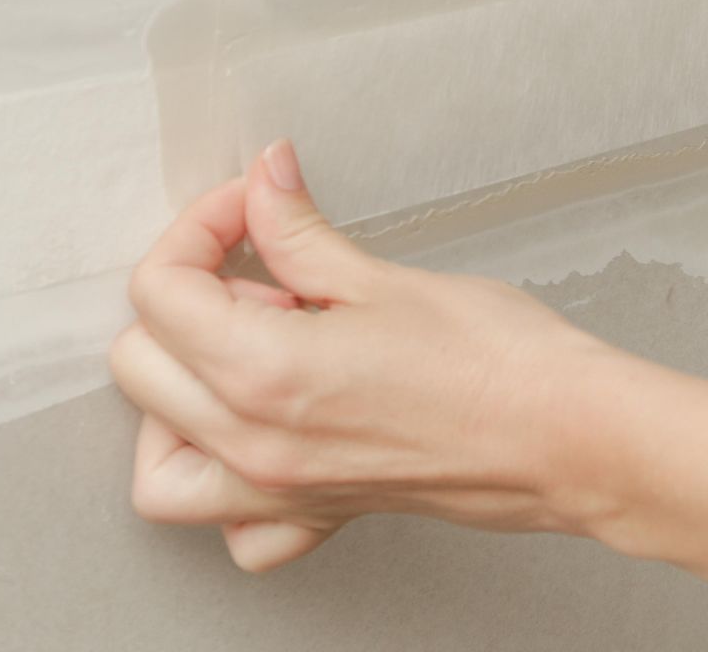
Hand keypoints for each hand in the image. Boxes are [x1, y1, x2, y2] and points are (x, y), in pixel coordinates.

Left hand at [109, 140, 628, 571]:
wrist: (564, 433)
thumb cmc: (498, 362)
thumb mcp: (385, 276)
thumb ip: (300, 232)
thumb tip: (263, 180)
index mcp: (264, 370)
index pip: (162, 290)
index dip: (200, 227)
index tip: (250, 207)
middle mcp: (255, 442)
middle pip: (143, 363)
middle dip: (189, 299)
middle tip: (265, 271)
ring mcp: (281, 488)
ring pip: (158, 463)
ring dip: (176, 398)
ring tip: (243, 351)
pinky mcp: (319, 511)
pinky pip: (232, 527)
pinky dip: (225, 487)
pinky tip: (265, 434)